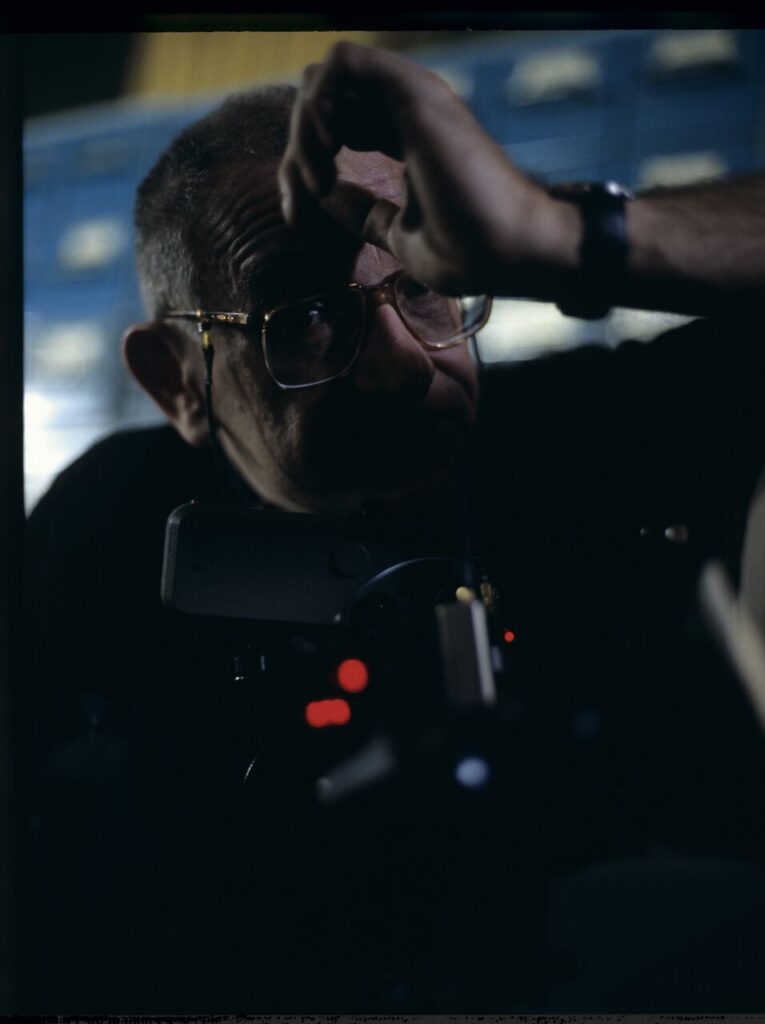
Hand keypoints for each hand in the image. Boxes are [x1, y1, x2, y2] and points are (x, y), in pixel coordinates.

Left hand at [278, 42, 577, 297]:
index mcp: (402, 138)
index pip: (335, 126)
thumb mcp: (397, 235)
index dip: (301, 166)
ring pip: (325, 78)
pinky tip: (327, 148)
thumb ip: (363, 211)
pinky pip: (343, 63)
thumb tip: (323, 196)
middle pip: (323, 101)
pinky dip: (319, 102)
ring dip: (304, 128)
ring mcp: (410, 98)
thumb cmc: (469, 253)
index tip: (298, 215)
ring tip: (316, 179)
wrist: (507, 252)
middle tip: (302, 199)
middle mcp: (405, 111)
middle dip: (296, 149)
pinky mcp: (413, 92)